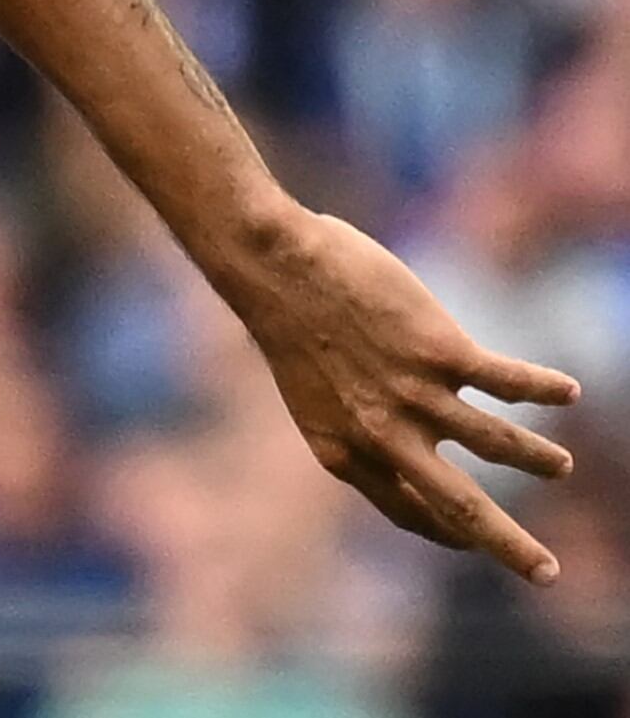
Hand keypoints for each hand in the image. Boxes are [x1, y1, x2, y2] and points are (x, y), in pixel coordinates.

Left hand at [226, 208, 582, 582]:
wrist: (271, 264)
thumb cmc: (287, 320)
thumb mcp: (311, 395)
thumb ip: (353, 424)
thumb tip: (394, 438)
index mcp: (344, 452)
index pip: (407, 511)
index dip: (443, 532)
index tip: (468, 541)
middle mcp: (383, 436)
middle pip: (462, 509)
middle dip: (510, 546)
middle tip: (548, 574)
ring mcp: (416, 396)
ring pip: (498, 445)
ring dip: (536, 459)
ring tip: (561, 467)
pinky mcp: (441, 353)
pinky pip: (509, 383)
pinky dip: (544, 388)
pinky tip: (568, 391)